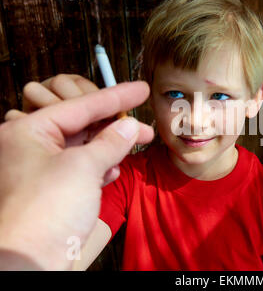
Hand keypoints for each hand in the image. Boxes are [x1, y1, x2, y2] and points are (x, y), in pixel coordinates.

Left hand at [0, 81, 153, 269]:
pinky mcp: (52, 192)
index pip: (80, 106)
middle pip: (82, 127)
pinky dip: (99, 169)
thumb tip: (129, 127)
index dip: (115, 97)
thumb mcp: (83, 167)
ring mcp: (41, 171)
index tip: (140, 89)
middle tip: (145, 126)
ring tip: (135, 147)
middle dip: (116, 128)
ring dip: (110, 150)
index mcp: (27, 132)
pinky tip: (113, 171)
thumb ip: (110, 142)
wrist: (26, 264)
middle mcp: (31, 148)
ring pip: (83, 149)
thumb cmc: (44, 212)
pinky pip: (80, 170)